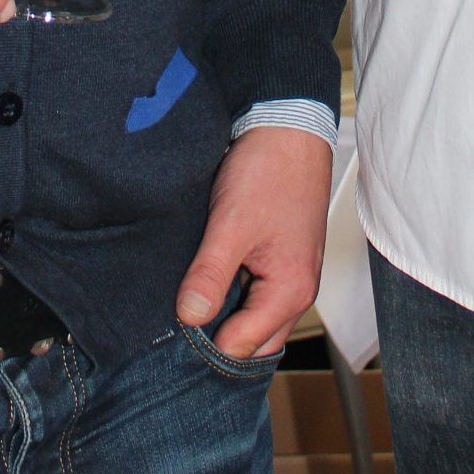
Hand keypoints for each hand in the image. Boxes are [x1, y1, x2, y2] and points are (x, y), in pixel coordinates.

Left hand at [176, 126, 334, 356]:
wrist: (290, 126)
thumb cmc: (269, 170)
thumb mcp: (231, 224)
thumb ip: (210, 275)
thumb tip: (189, 318)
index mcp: (290, 291)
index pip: (241, 347)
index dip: (205, 340)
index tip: (176, 319)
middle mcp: (297, 290)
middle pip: (252, 340)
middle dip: (217, 332)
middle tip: (181, 307)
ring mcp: (290, 273)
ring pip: (253, 316)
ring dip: (225, 309)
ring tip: (195, 285)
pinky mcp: (281, 256)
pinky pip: (256, 291)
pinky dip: (233, 288)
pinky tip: (210, 269)